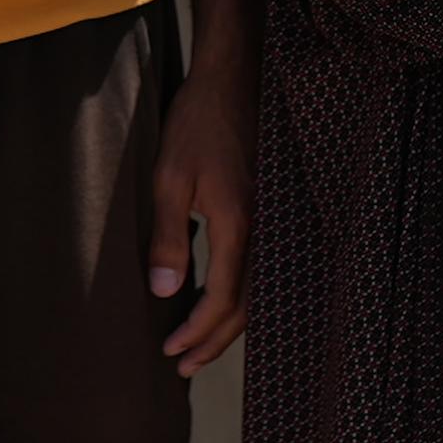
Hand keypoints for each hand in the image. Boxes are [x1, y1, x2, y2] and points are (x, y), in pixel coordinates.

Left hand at [147, 63, 253, 376]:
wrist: (238, 77)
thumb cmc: (198, 122)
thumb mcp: (169, 177)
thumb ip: (168, 237)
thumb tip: (165, 292)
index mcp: (240, 225)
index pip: (223, 299)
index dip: (198, 332)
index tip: (171, 351)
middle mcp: (267, 230)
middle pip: (248, 306)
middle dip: (214, 340)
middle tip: (184, 365)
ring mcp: (277, 220)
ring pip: (262, 290)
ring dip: (232, 322)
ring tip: (202, 345)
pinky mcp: (276, 210)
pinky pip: (267, 267)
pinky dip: (246, 295)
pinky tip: (225, 299)